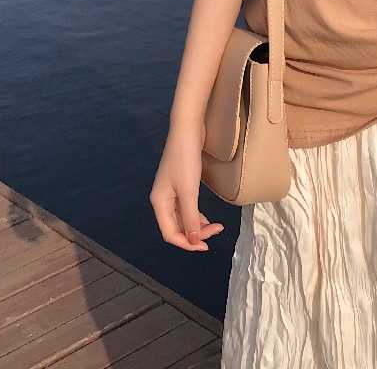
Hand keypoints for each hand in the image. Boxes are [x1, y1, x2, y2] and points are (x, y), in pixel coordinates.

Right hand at [149, 120, 224, 250]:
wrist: (187, 130)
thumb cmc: (185, 158)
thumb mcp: (189, 190)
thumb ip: (191, 217)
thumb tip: (193, 240)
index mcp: (159, 202)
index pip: (170, 234)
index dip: (187, 243)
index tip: (206, 245)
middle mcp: (162, 199)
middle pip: (176, 227)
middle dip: (195, 233)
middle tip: (217, 231)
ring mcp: (170, 191)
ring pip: (182, 217)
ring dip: (197, 224)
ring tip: (215, 227)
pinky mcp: (180, 183)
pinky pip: (186, 207)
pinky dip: (196, 214)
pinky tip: (206, 218)